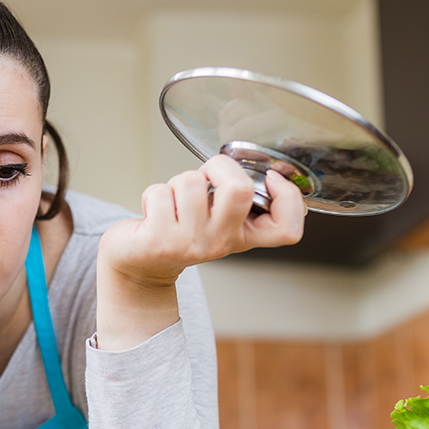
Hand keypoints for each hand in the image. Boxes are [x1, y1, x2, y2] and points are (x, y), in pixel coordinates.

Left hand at [94, 156, 304, 349]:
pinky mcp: (159, 240)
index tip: (270, 178)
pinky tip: (154, 212)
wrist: (140, 263)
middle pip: (239, 189)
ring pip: (191, 181)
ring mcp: (191, 243)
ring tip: (173, 202)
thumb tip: (251, 165)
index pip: (287, 229)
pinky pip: (159, 192)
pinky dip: (152, 194)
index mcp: (243, 236)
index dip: (288, 197)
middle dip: (219, 166)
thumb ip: (237, 201)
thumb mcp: (217, 221)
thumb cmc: (180, 231)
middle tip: (206, 176)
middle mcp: (221, 242)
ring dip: (177, 182)